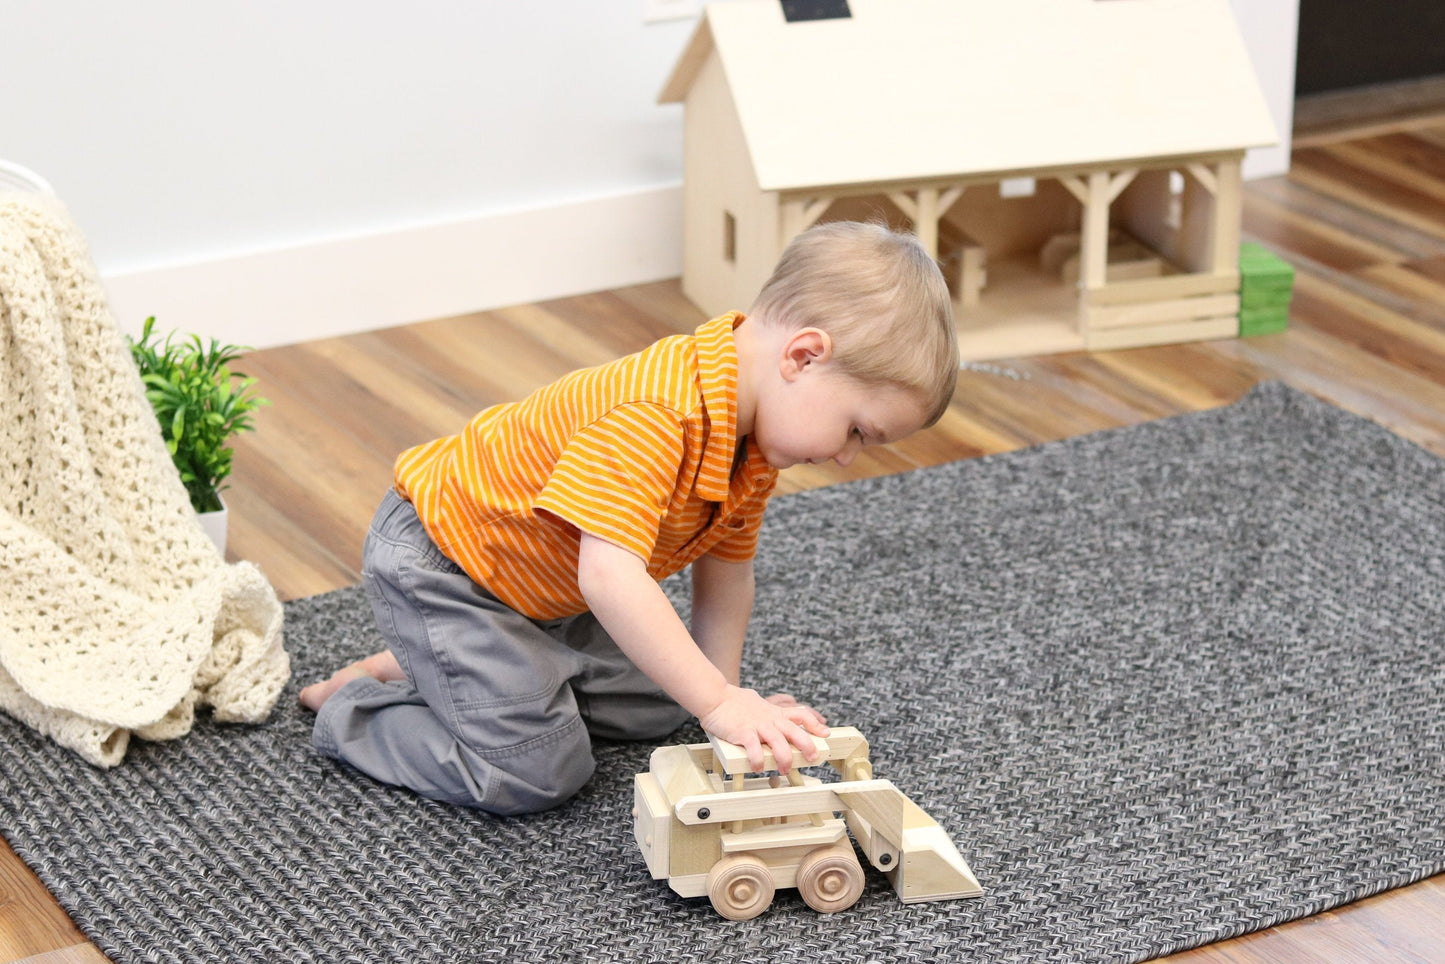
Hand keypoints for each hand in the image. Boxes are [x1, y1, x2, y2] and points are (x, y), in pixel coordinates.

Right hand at [698, 685, 830, 773]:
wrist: (715, 697)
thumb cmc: (733, 701)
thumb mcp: (757, 703)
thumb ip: (766, 710)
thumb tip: (771, 713)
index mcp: (774, 712)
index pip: (800, 714)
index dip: (814, 724)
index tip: (825, 733)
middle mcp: (769, 719)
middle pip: (794, 731)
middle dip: (807, 745)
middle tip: (812, 757)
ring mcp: (757, 726)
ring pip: (778, 742)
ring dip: (784, 757)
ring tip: (785, 769)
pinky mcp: (743, 732)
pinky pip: (754, 749)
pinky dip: (758, 760)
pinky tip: (758, 768)